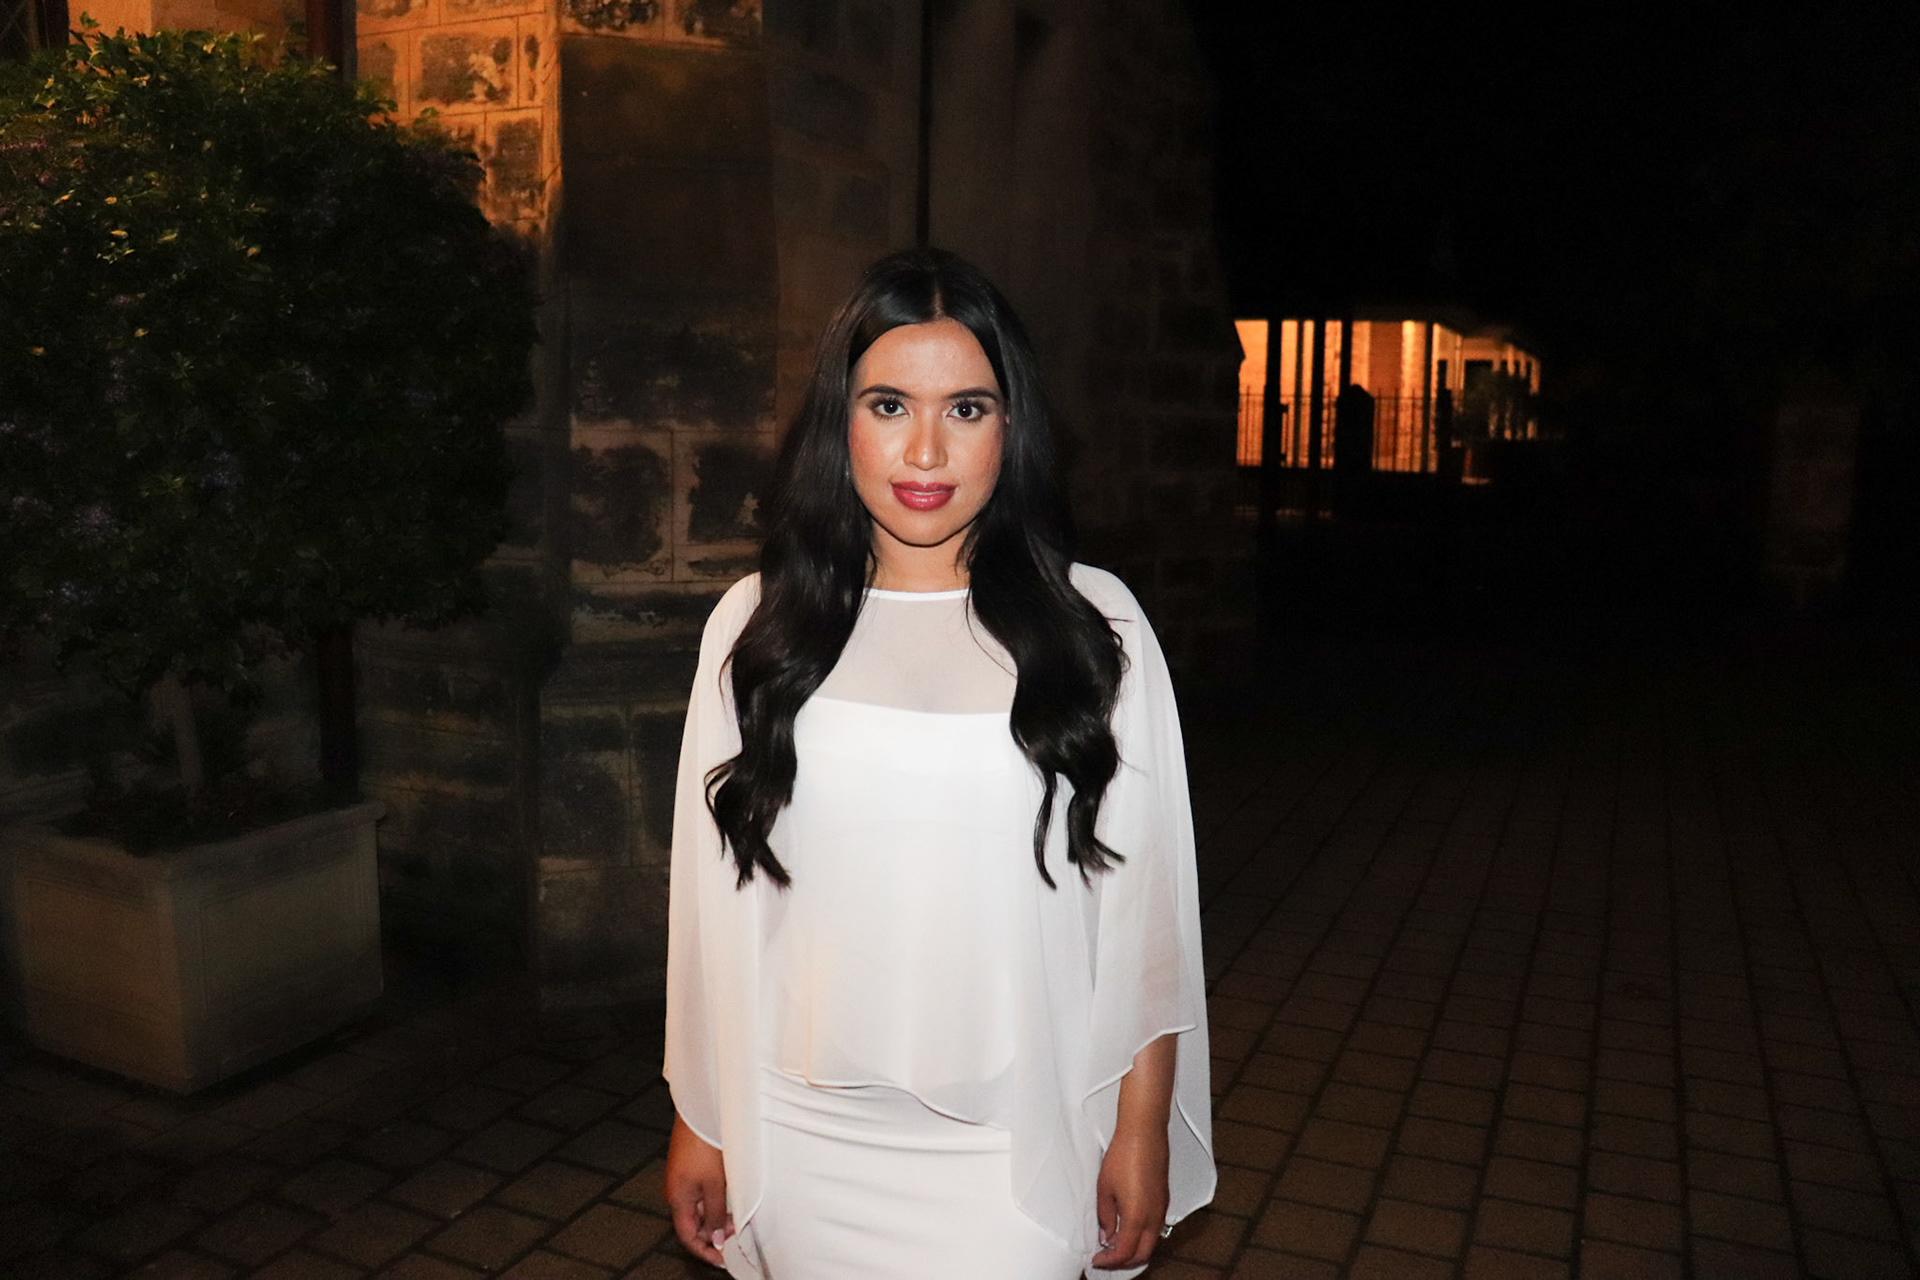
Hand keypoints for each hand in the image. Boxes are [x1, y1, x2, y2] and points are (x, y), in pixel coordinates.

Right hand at [665, 1114, 732, 1266]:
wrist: (702, 1112)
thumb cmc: (703, 1143)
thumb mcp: (715, 1185)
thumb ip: (715, 1215)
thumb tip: (715, 1238)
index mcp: (677, 1198)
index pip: (687, 1236)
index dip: (704, 1251)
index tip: (722, 1259)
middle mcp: (677, 1191)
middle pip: (694, 1224)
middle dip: (714, 1235)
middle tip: (734, 1239)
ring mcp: (684, 1180)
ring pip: (700, 1210)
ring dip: (717, 1219)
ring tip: (737, 1222)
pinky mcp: (692, 1169)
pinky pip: (703, 1195)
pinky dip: (717, 1203)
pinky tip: (732, 1203)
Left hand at [1090, 1121, 1170, 1269]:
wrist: (1144, 1133)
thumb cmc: (1124, 1154)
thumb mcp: (1105, 1188)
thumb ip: (1105, 1217)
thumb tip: (1106, 1235)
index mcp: (1137, 1217)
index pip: (1124, 1253)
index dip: (1109, 1261)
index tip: (1097, 1260)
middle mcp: (1153, 1217)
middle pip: (1142, 1254)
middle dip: (1124, 1262)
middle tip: (1107, 1259)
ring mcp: (1161, 1209)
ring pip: (1151, 1242)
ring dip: (1135, 1250)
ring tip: (1115, 1245)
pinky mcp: (1164, 1200)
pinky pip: (1155, 1229)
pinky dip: (1143, 1237)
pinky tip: (1128, 1228)